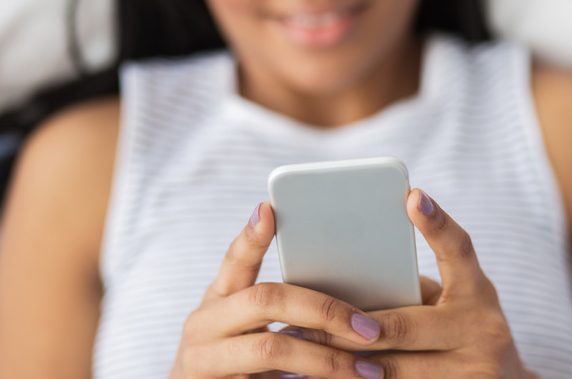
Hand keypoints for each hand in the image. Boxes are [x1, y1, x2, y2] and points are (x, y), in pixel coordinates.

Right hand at [168, 202, 386, 378]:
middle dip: (324, 310)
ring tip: (368, 370)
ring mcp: (202, 358)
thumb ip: (280, 309)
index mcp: (219, 299)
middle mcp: (204, 323)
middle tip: (368, 328)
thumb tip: (349, 298)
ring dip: (326, 359)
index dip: (252, 236)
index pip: (235, 260)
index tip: (269, 208)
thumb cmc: (238, 364)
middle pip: (265, 299)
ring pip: (271, 348)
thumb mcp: (248, 330)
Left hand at [285, 190, 537, 378]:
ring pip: (391, 370)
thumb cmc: (461, 329)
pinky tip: (328, 377)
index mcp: (479, 293)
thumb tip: (347, 276)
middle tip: (300, 321)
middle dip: (345, 326)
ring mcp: (473, 373)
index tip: (412, 196)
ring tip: (300, 353)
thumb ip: (412, 290)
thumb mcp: (452, 302)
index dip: (437, 224)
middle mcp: (483, 331)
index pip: (460, 251)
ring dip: (342, 363)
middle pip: (402, 325)